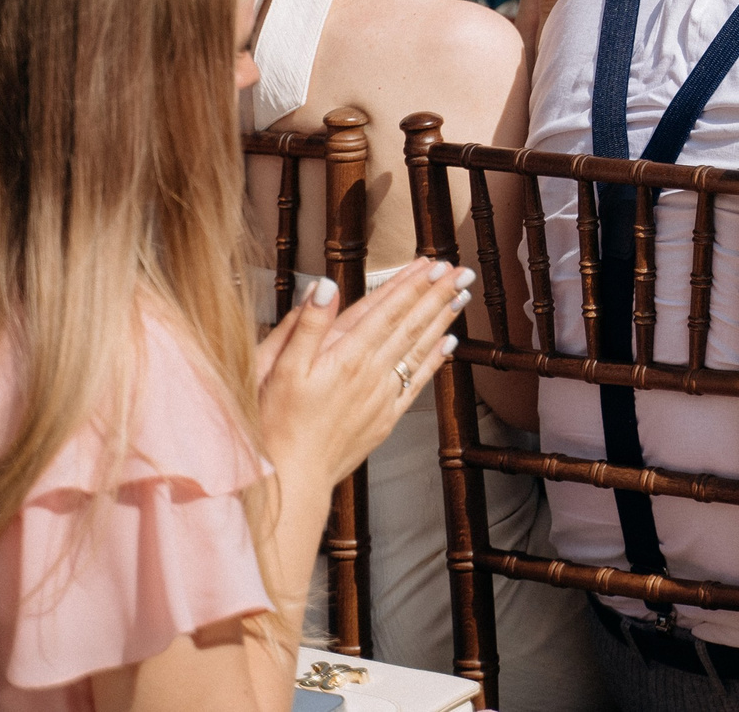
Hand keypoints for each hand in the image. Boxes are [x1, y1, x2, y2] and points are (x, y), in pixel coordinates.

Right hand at [255, 260, 468, 488]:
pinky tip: (449, 343)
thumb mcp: (277, 368)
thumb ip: (305, 326)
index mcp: (345, 355)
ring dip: (442, 319)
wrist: (292, 477)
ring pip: (419, 348)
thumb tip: (324, 286)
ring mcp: (382, 396)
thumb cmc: (276, 422)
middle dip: (436, 293)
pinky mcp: (386, 417)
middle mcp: (371, 372)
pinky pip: (418, 382)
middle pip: (410, 324)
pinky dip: (435, 359)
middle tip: (460, 269)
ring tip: (462, 294)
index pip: (386, 310)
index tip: (431, 262)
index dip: (410, 283)